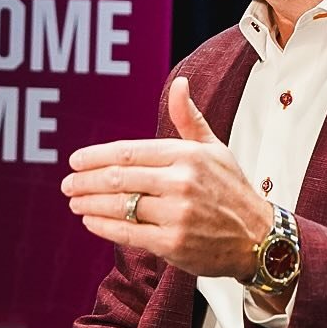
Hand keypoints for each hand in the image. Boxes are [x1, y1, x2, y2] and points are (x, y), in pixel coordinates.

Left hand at [61, 75, 271, 279]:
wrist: (259, 238)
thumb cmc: (231, 189)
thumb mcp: (213, 149)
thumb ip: (188, 118)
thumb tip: (178, 83)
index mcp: (187, 154)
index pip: (129, 151)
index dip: (96, 156)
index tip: (75, 161)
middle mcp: (181, 182)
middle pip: (119, 177)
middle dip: (86, 181)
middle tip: (67, 184)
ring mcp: (177, 214)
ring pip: (120, 205)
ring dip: (90, 204)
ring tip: (74, 202)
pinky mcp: (173, 243)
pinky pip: (128, 233)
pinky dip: (104, 227)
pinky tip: (90, 222)